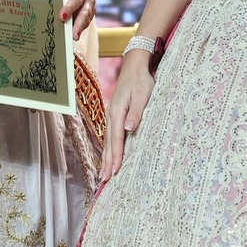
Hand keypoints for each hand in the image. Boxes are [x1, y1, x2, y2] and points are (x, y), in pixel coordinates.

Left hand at [62, 0, 97, 40]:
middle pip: (85, 12)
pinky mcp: (90, 16)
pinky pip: (86, 24)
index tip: (62, 17)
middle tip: (74, 35)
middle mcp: (88, 0)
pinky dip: (80, 29)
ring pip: (87, 20)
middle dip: (79, 24)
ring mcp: (91, 8)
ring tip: (75, 37)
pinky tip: (74, 35)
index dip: (69, 8)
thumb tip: (44, 6)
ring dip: (80, 29)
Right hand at [101, 50, 155, 181]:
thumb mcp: (143, 95)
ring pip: (107, 140)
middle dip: (106, 162)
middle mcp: (111, 115)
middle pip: (108, 143)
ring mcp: (111, 115)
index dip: (115, 156)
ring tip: (103, 174)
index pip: (116, 139)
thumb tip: (128, 129)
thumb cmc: (141, 80)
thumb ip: (136, 113)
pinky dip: (108, 148)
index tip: (114, 171)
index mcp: (117, 112)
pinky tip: (108, 155)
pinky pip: (110, 135)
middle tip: (104, 180)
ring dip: (105, 157)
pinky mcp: (115, 114)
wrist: (134, 65)